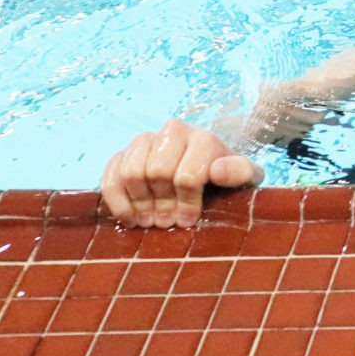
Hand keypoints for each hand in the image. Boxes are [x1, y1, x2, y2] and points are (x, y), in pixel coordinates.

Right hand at [101, 118, 264, 228]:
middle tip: (166, 222)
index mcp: (204, 139)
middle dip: (161, 204)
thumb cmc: (226, 180)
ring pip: (130, 172)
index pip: (187, 175)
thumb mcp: (245, 178)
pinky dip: (116, 201)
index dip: (186, 203)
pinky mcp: (122, 154)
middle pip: (156, 173)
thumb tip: (217, 170)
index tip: (188, 220)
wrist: (205, 174)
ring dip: (138, 203)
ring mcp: (144, 141)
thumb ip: (240, 172)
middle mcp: (172, 132)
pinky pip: (109, 175)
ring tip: (150, 220)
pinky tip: (129, 218)